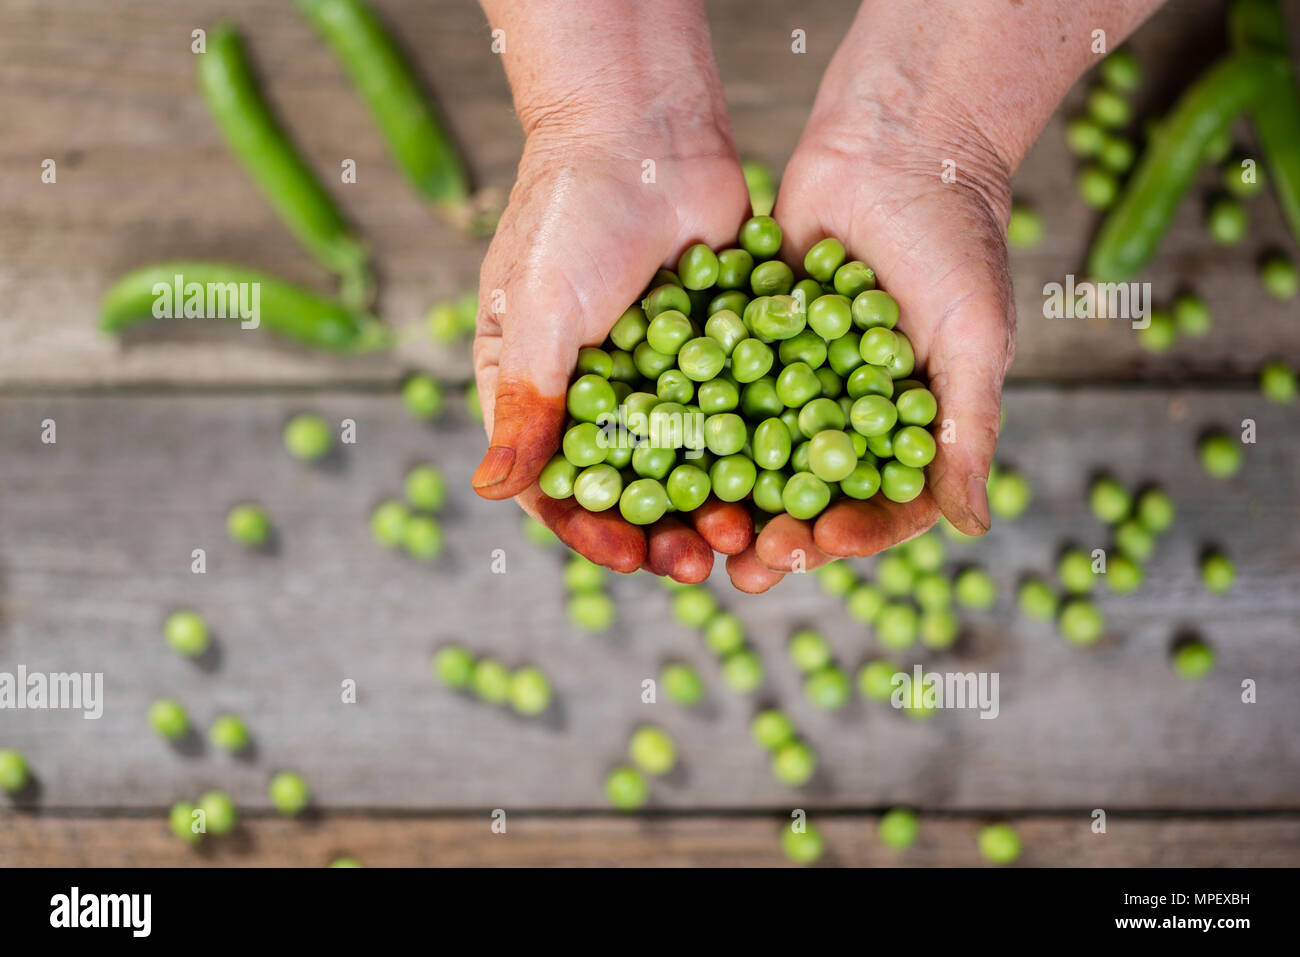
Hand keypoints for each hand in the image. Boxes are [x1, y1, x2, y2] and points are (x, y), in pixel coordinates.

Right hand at [470, 121, 755, 580]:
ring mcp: (661, 375)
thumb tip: (489, 493)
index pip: (559, 484)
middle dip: (664, 531)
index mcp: (537, 392)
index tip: (631, 559)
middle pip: (631, 486)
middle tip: (702, 563)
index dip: (592, 529)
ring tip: (749, 534)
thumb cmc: (571, 213)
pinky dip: (756, 451)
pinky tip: (786, 482)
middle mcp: (599, 394)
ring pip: (690, 461)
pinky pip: (735, 414)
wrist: (644, 126)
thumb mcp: (540, 313)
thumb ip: (526, 403)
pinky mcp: (716, 352)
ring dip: (715, 503)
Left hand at [727, 104, 1015, 592]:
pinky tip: (666, 452)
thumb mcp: (971, 337)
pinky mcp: (754, 339)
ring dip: (733, 497)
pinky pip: (725, 390)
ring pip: (761, 455)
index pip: (885, 502)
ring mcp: (800, 377)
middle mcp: (852, 410)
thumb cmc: (954, 237)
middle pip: (814, 493)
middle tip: (745, 563)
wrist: (898, 138)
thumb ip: (967, 431)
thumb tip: (971, 528)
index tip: (820, 546)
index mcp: (912, 423)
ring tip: (699, 531)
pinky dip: (700, 424)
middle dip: (781, 533)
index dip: (854, 533)